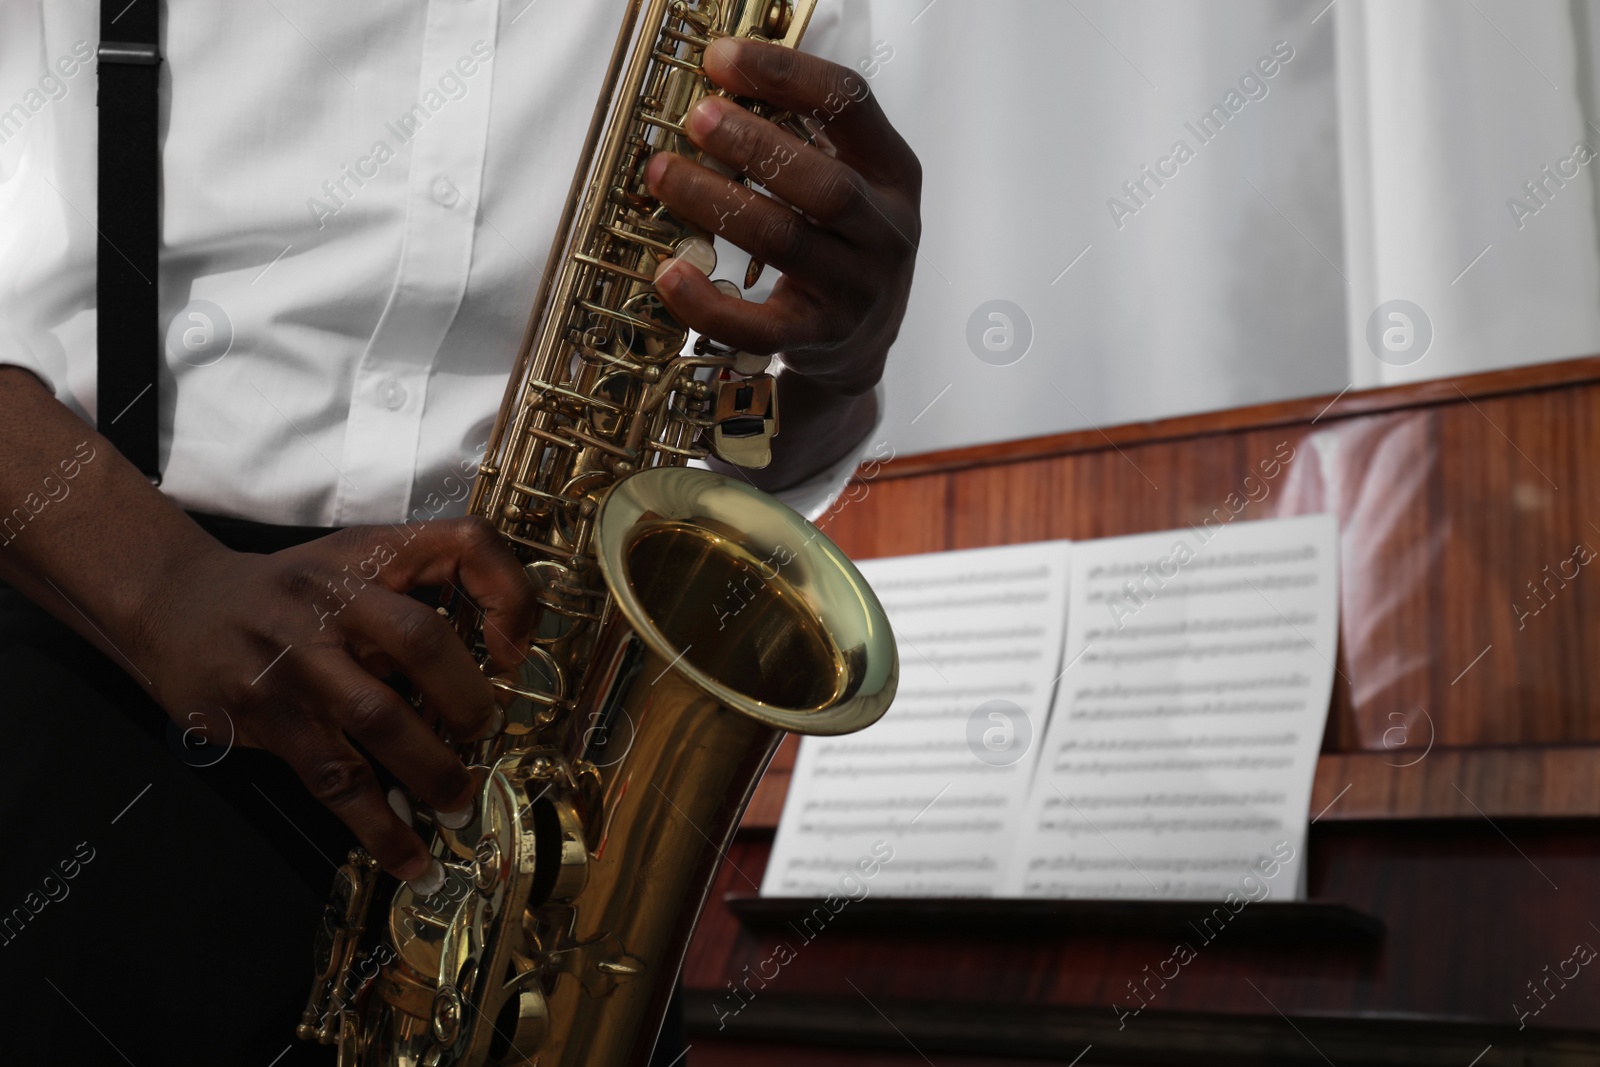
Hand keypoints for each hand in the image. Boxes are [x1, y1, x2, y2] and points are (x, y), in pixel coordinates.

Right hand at [140, 518, 535, 882]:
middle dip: (467, 697)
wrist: (179, 604)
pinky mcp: (265, 715)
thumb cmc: (296, 592)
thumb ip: (428, 588)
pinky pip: (333, 778)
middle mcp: (334, 599)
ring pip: (378, 717)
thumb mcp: (361, 561)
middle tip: (481, 731)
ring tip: (458, 802)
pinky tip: (409, 857)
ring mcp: (296, 658)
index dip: (508, 594)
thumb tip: (504, 662)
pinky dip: (378, 826)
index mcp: (375, 553)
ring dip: (432, 770)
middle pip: (420, 639)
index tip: (515, 650)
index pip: (464, 544)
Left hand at [645, 37, 921, 396]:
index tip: (722, 58)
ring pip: (786, 240)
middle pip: (824, 183)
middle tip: (696, 117)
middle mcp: (886, 231)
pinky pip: (760, 326)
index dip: (786, 74)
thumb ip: (807, 137)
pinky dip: (709, 301)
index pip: (851, 105)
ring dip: (717, 202)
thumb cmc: (844, 248)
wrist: (861, 347)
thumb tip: (719, 87)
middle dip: (754, 143)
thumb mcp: (854, 183)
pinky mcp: (819, 340)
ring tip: (664, 174)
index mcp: (895, 174)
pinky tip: (671, 272)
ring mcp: (856, 290)